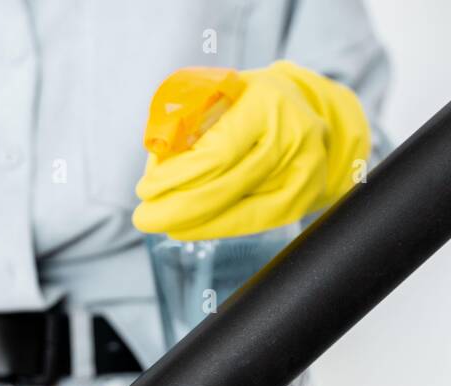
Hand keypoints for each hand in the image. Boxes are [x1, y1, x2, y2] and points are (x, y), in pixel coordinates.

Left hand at [133, 61, 370, 240]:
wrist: (306, 112)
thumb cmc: (250, 102)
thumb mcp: (219, 92)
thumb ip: (187, 120)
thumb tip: (157, 164)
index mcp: (266, 102)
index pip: (216, 153)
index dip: (176, 178)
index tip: (146, 189)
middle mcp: (292, 137)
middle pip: (225, 188)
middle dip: (178, 208)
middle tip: (144, 217)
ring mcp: (303, 172)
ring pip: (238, 211)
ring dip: (192, 221)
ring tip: (162, 222)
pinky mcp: (303, 199)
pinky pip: (252, 222)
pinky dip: (216, 227)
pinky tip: (189, 228)